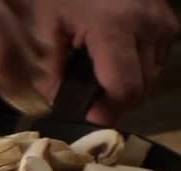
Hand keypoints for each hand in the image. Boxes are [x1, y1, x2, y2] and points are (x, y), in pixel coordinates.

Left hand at [33, 0, 179, 125]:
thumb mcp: (42, 28)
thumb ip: (48, 73)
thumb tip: (58, 106)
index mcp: (117, 27)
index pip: (126, 89)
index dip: (106, 111)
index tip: (86, 114)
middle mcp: (149, 24)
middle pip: (141, 87)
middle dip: (113, 100)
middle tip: (84, 96)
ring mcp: (162, 20)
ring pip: (151, 75)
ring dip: (124, 84)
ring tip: (93, 73)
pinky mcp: (165, 18)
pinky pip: (155, 58)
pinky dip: (134, 66)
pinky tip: (108, 57)